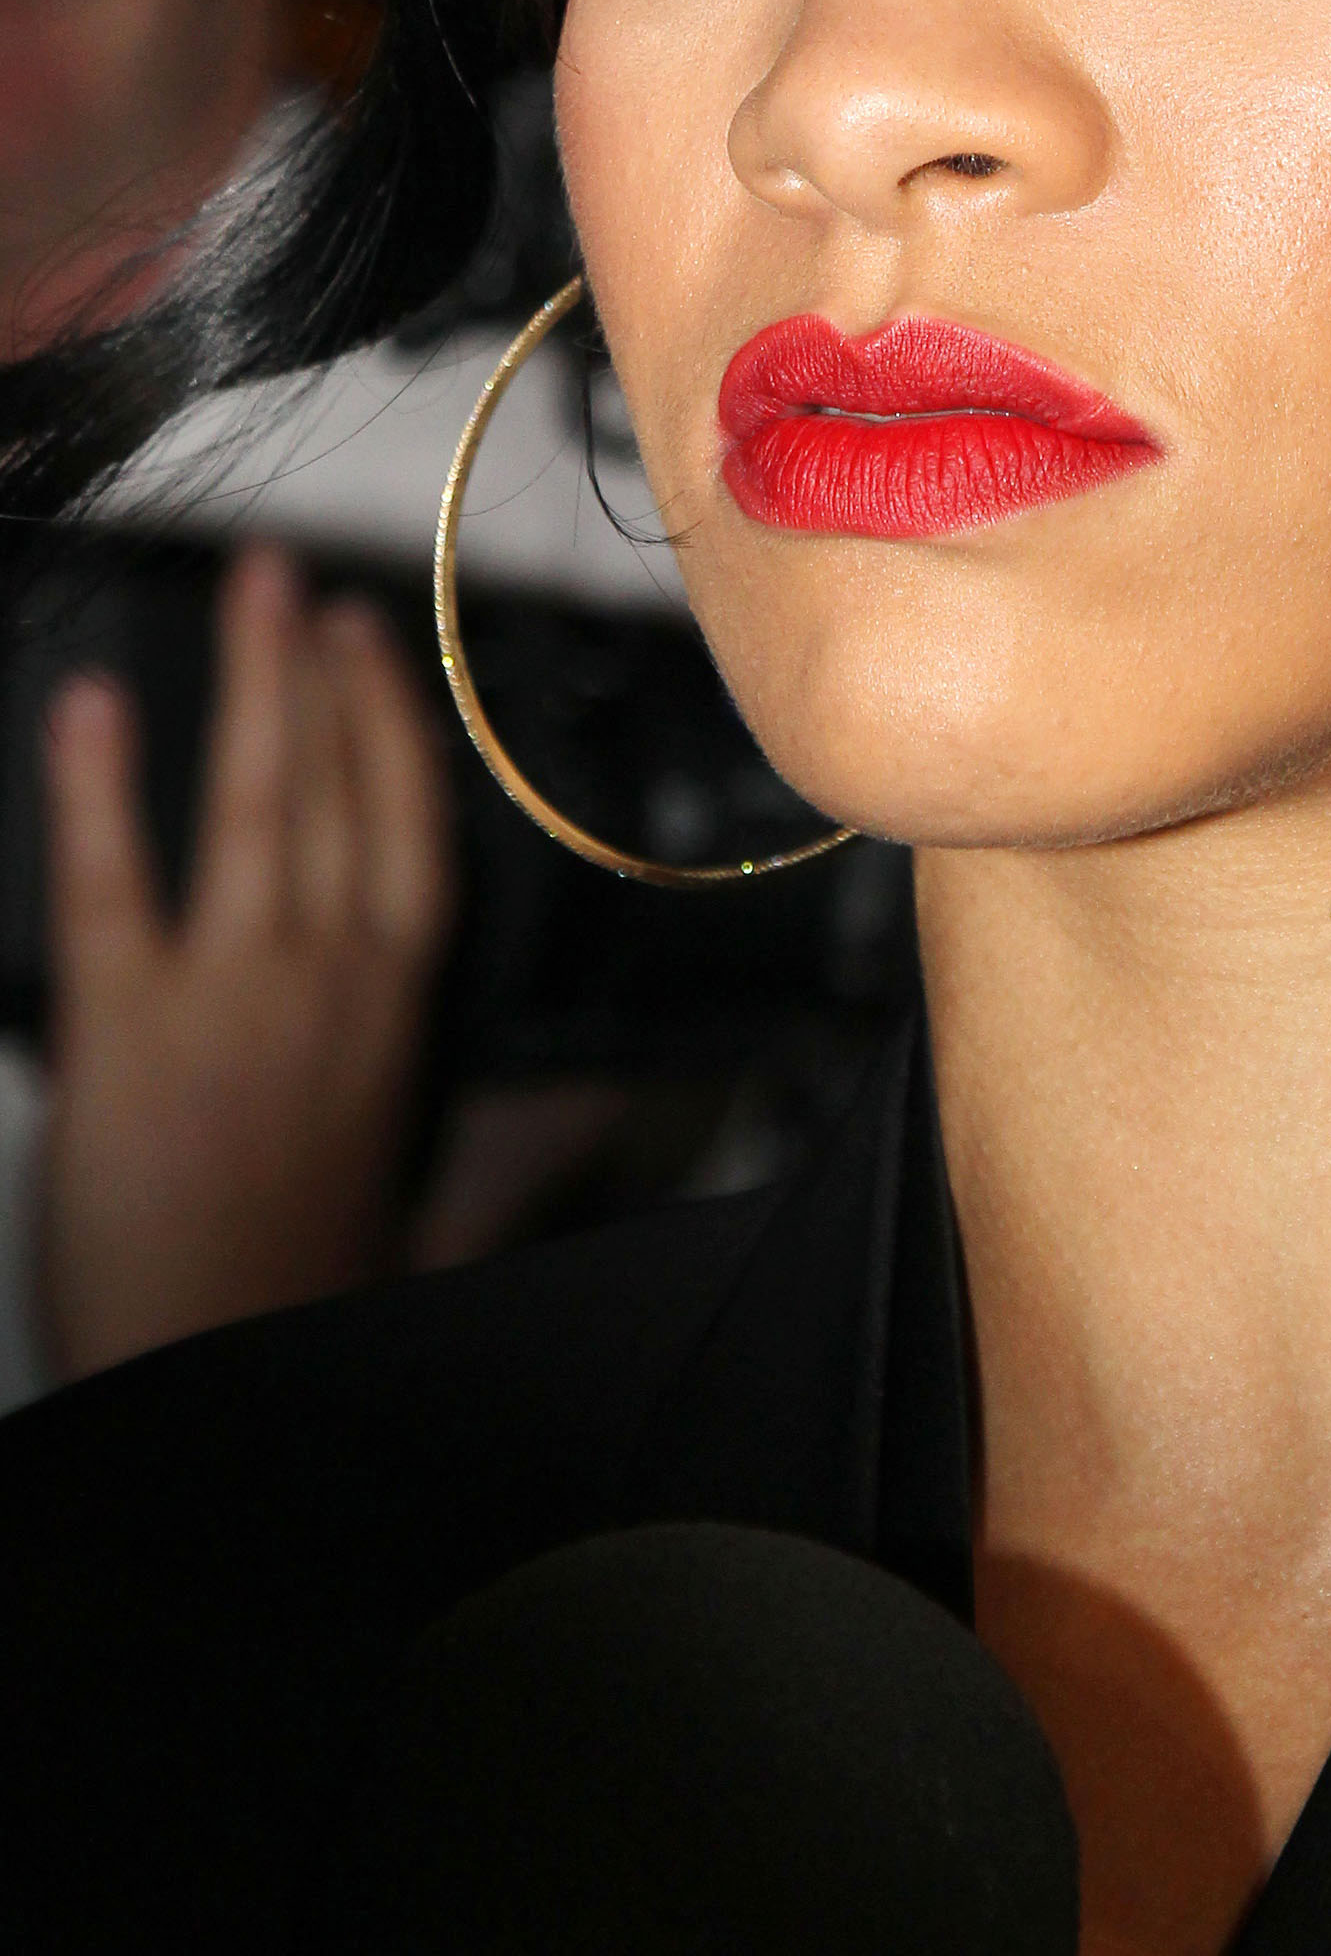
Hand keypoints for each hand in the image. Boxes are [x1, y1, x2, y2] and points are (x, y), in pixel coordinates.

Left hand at [38, 543, 454, 1379]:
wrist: (214, 1376)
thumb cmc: (302, 1302)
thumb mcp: (443, 1217)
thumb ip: (520, 1145)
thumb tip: (612, 1100)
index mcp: (394, 1014)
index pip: (407, 835)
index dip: (388, 730)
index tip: (370, 650)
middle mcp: (328, 984)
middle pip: (333, 793)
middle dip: (316, 675)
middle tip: (297, 584)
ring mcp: (230, 999)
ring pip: (253, 806)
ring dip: (248, 683)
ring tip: (244, 591)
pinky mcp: (122, 1032)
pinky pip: (110, 883)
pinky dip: (97, 788)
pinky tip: (89, 706)